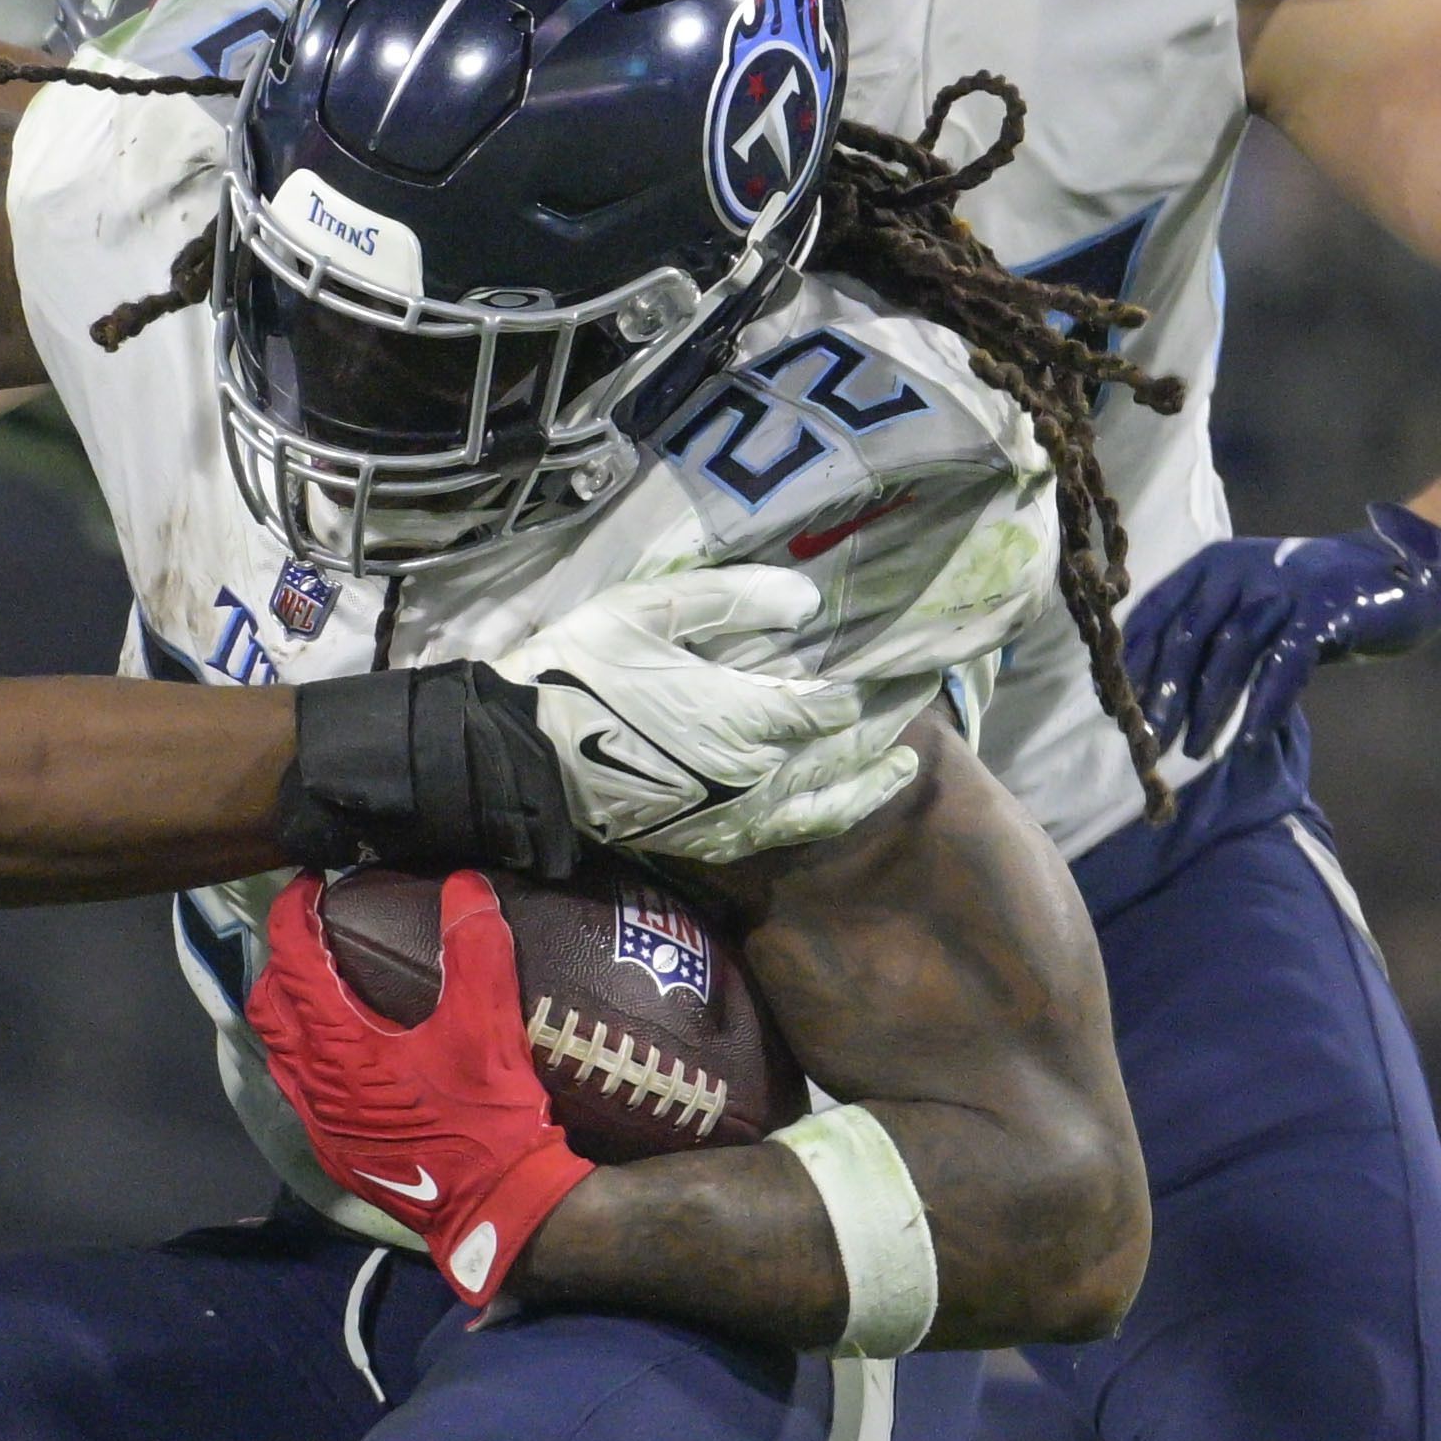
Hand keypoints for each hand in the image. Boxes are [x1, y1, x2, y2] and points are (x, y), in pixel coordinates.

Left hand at [244, 874, 600, 1305]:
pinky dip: (306, 1057)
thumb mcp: (489, 1028)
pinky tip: (343, 1053)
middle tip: (312, 932)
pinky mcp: (335, 1152)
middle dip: (280, 961)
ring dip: (288, 1012)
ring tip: (322, 985)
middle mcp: (313, 1084)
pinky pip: (298, 1091)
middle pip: (268, 1006)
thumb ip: (476, 951)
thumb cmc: (488, 1117)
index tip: (309, 883)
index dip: (292, 913)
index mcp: (339, 1047)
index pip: (292, 960)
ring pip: (278, 1052)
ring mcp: (319, 1124)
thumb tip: (466, 883)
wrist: (496, 1208)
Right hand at [492, 569, 905, 862]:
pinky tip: (840, 803)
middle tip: (923, 696)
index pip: (833, 703)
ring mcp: (734, 815)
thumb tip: (808, 602)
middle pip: (842, 751)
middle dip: (886, 721)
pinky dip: (827, 816)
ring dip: (870, 778)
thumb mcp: (644, 613)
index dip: (877, 681)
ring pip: (825, 801)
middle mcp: (753, 774)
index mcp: (741, 715)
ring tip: (904, 760)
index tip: (912, 659)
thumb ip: (730, 601)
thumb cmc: (577, 672)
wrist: (517, 757)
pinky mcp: (710, 839)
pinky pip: (787, 832)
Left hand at [1122, 502, 1440, 758]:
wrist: (1402, 572)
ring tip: (1191, 750)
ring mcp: (1284, 585)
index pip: (1155, 613)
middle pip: (1186, 635)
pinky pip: (1285, 662)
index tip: (1113, 706)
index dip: (1130, 662)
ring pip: (1230, 651)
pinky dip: (1264, 703)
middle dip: (1161, 693)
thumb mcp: (1249, 605)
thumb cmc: (1311, 602)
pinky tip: (1247, 739)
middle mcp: (1240, 568)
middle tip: (1145, 740)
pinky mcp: (1327, 608)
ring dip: (1207, 707)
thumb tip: (1149, 692)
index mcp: (1210, 565)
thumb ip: (1207, 634)